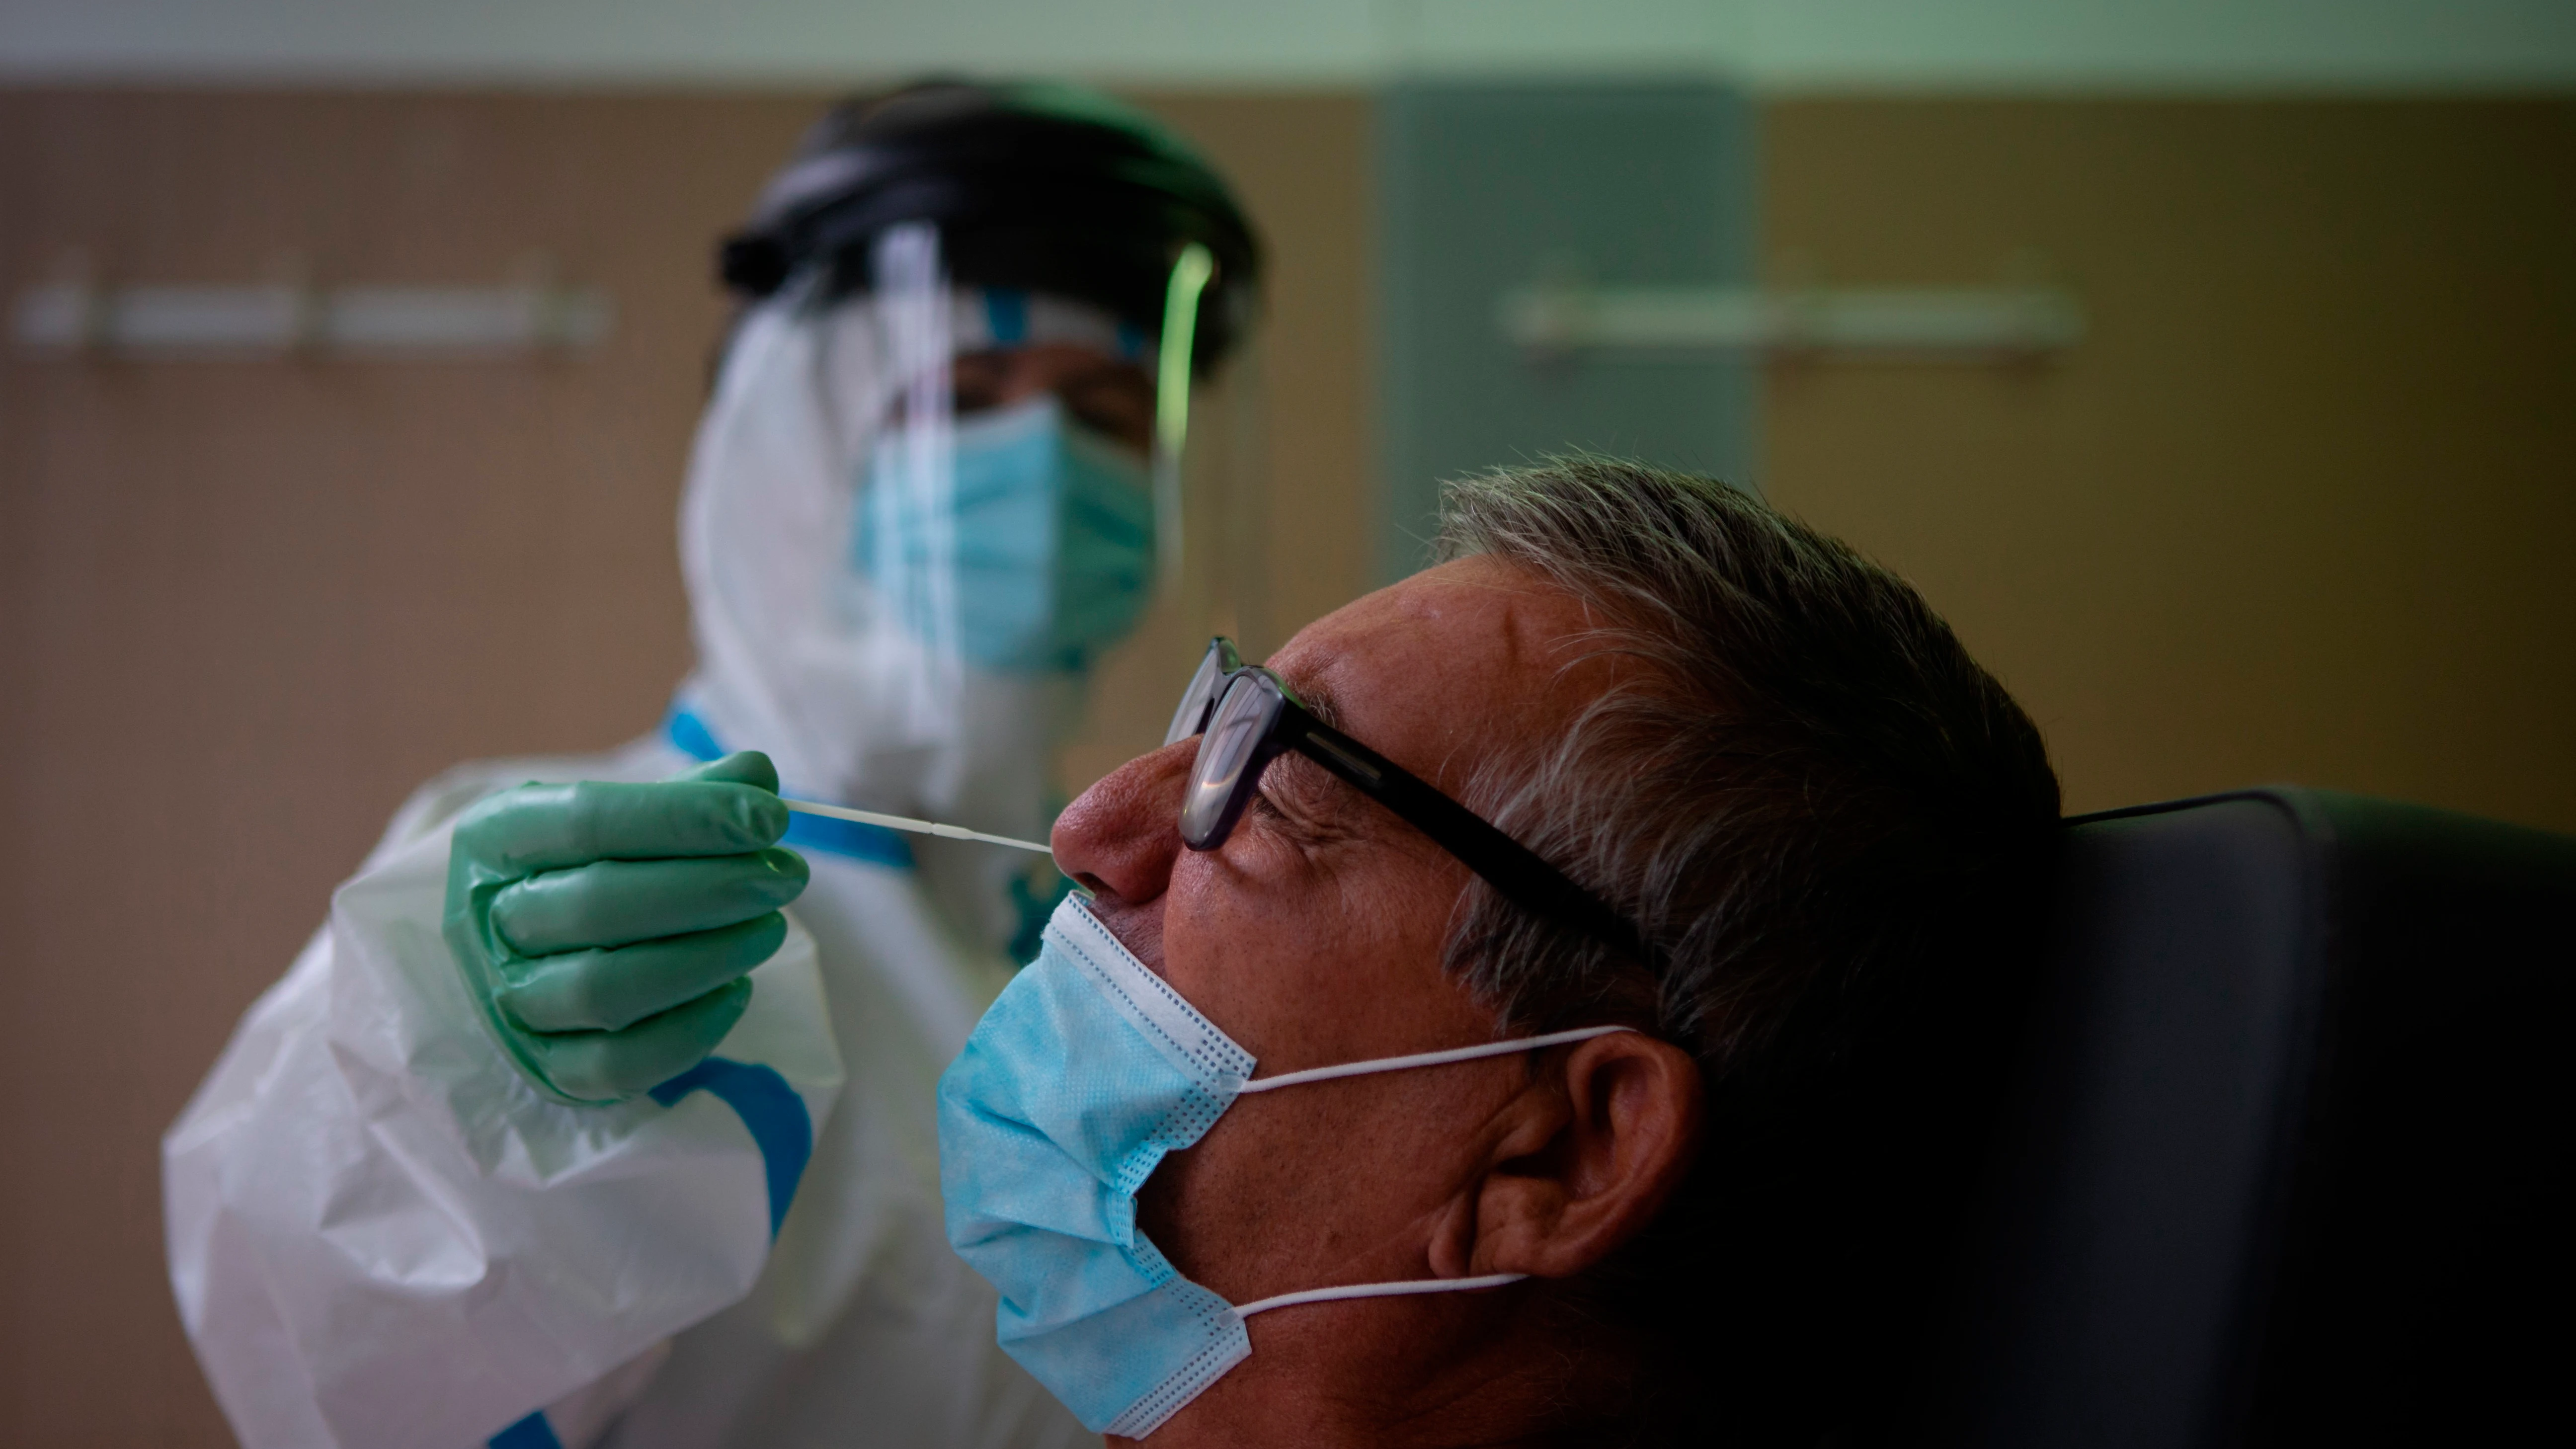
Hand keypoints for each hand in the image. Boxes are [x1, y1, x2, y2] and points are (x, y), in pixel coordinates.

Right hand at [442, 751, 808, 1103]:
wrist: (529, 949)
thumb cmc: (590, 864)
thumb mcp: (623, 814)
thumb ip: (689, 795)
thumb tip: (756, 776)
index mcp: (497, 837)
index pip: (586, 819)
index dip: (684, 816)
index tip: (770, 817)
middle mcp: (491, 921)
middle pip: (596, 905)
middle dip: (709, 889)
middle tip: (787, 875)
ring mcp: (513, 1002)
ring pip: (605, 990)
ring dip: (706, 958)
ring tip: (770, 928)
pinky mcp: (549, 1067)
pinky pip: (619, 1064)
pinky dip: (691, 1031)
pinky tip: (738, 991)